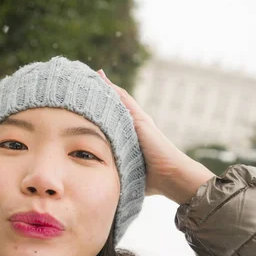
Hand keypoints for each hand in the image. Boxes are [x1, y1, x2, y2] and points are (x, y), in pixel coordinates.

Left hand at [97, 70, 214, 204]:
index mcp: (130, 136)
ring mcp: (138, 120)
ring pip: (118, 98)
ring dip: (105, 86)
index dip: (100, 107)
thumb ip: (117, 170)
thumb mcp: (127, 171)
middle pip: (114, 104)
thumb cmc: (152, 181)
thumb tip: (101, 181)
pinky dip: (112, 88)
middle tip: (85, 79)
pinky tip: (101, 78)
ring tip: (92, 73)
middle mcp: (135, 125)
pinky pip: (123, 99)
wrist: (171, 177)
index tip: (84, 99)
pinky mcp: (140, 119)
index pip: (112, 118)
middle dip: (101, 92)